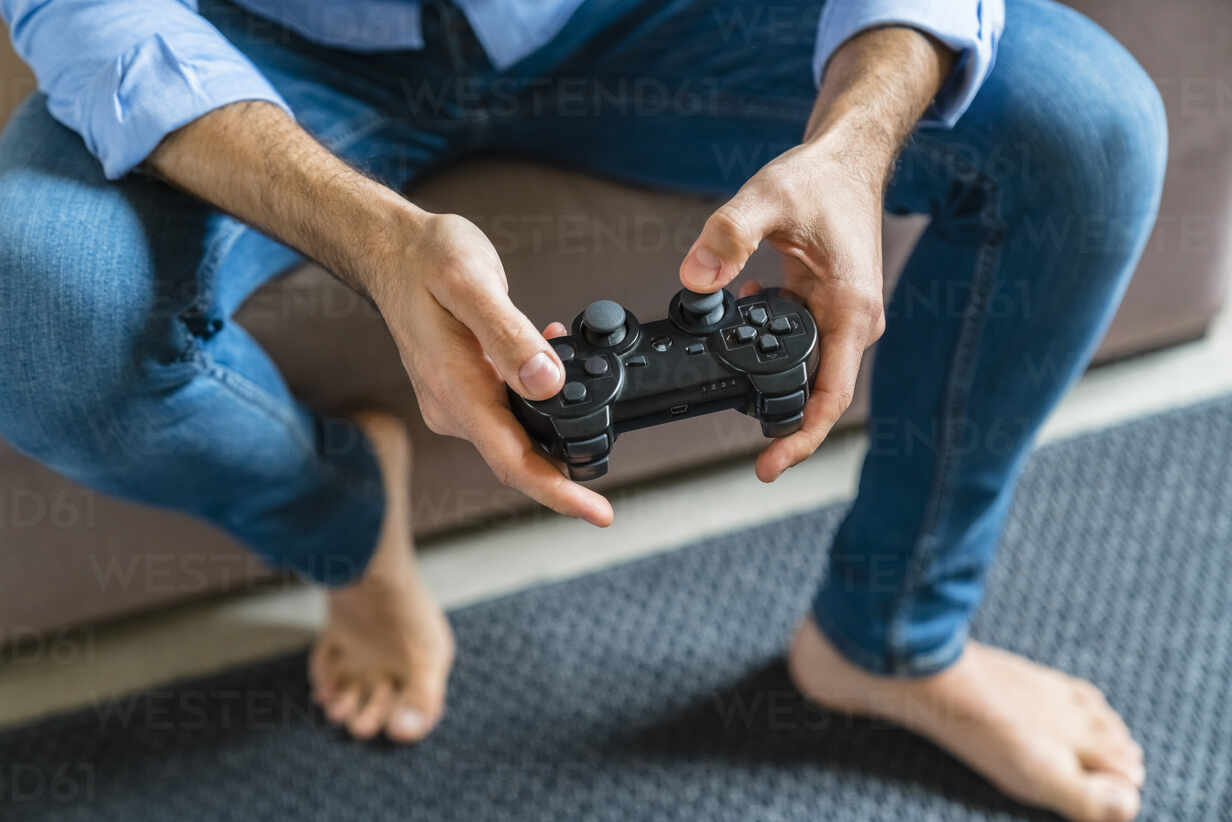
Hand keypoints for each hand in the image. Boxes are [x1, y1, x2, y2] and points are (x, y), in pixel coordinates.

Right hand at [373, 212, 612, 525]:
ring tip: (593, 397)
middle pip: (517, 458)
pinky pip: (506, 408)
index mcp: (456, 388)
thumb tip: (548, 384)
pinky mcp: (460, 388)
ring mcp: (454, 399)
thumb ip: (509, 336)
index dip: (559, 493)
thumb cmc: (425, 259)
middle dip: (566, 469)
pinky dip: (538, 399)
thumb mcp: (470, 283)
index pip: (512, 461)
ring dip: (554, 425)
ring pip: (515, 433)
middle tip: (608, 466)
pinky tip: (555, 363)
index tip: (598, 513)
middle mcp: (452, 405)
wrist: (390, 249)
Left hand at [679, 139, 887, 481]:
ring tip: (724, 374)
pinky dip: (765, 345)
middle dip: (778, 418)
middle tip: (739, 441)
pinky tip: (736, 323)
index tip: (769, 466)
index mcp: (850, 310)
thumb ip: (728, 237)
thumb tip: (694, 279)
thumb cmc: (821, 178)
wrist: (849, 158)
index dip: (801, 439)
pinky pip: (798, 343)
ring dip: (768, 378)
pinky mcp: (828, 307)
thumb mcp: (767, 198)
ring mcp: (843, 317)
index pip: (830, 397)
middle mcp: (854, 322)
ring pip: (806, 370)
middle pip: (818, 393)